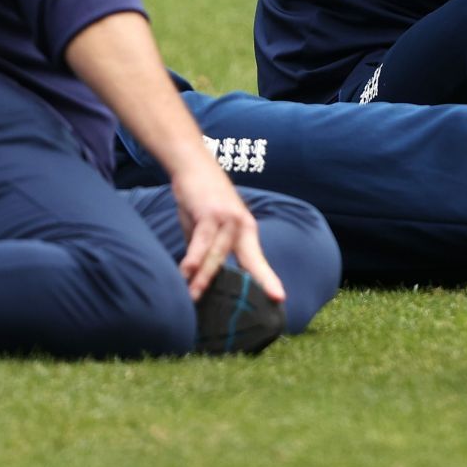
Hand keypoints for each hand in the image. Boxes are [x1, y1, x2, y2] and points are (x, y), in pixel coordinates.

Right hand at [170, 161, 285, 303]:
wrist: (194, 165)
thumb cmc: (201, 201)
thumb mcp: (209, 228)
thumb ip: (209, 250)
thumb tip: (200, 276)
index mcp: (245, 232)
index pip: (257, 261)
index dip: (267, 279)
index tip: (279, 298)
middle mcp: (241, 226)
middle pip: (250, 259)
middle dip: (260, 280)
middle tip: (272, 301)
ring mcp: (227, 219)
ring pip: (218, 254)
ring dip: (204, 277)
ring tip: (194, 297)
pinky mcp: (209, 213)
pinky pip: (200, 241)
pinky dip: (193, 257)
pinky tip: (187, 271)